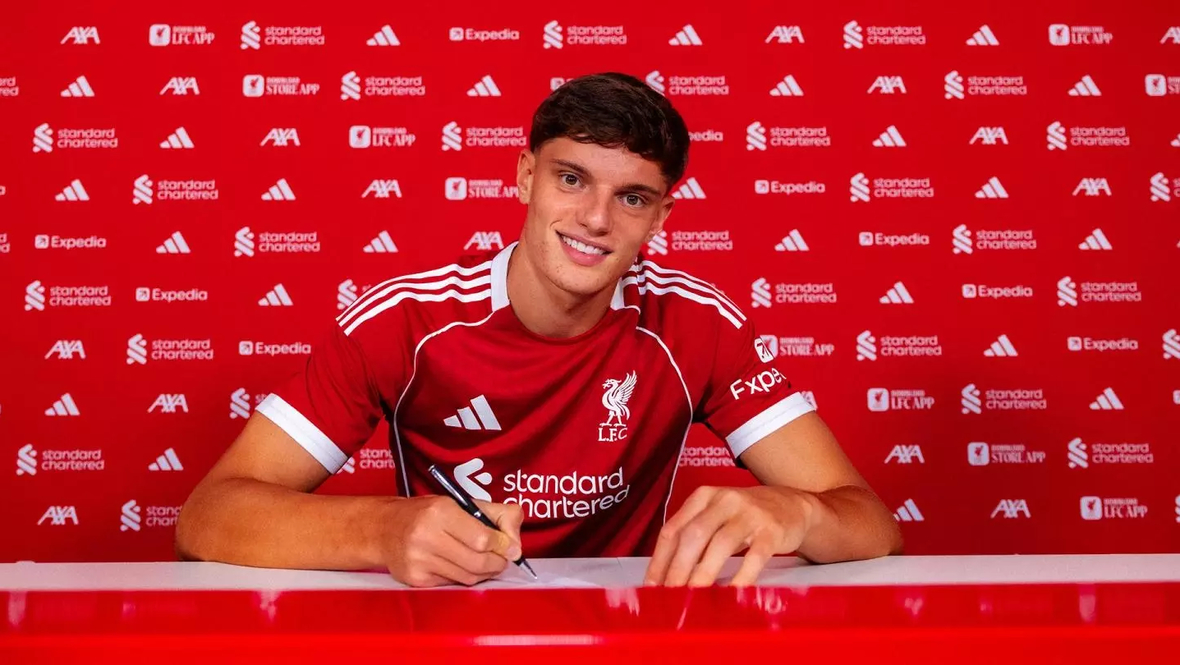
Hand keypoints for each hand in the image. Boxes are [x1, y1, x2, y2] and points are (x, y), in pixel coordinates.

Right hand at [377, 495, 523, 587]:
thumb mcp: (459, 502)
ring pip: (467, 577)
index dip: (502, 545)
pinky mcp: (415, 578)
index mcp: (441, 512)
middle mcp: (427, 536)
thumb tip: (515, 541)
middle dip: (497, 563)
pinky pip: (452, 584)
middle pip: (478, 562)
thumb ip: (495, 514)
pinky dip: (463, 577)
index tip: (511, 548)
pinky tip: (461, 566)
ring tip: (486, 563)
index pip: (483, 538)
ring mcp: (419, 560)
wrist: (385, 529)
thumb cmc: (427, 514)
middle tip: (502, 559)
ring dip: (484, 573)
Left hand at [644, 486, 812, 586]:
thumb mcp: (716, 516)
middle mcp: (724, 500)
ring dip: (704, 573)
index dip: (660, 559)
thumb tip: (669, 575)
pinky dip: (741, 576)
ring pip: (721, 544)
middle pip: (694, 535)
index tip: (651, 584)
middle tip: (670, 594)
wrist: (793, 504)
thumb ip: (694, 538)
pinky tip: (732, 592)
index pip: (674, 529)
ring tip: (694, 595)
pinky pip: (754, 556)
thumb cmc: (746, 516)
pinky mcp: (772, 530)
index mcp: (704, 497)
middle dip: (678, 568)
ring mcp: (749, 514)